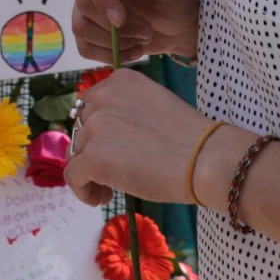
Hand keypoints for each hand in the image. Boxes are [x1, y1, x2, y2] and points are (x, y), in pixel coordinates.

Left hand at [64, 68, 217, 207]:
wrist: (206, 159)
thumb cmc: (191, 139)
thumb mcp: (155, 106)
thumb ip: (127, 111)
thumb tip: (106, 137)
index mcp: (119, 81)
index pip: (92, 106)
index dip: (99, 132)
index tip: (116, 149)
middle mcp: (102, 97)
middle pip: (81, 130)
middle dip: (94, 151)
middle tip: (116, 172)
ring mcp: (95, 126)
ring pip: (77, 154)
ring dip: (91, 172)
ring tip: (112, 190)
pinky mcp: (93, 157)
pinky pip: (73, 176)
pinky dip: (83, 190)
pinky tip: (103, 198)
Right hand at [73, 0, 201, 63]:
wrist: (179, 25)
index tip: (120, 19)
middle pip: (84, 5)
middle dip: (119, 27)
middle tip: (147, 31)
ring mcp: (88, 11)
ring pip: (82, 28)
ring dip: (116, 42)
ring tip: (144, 39)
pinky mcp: (89, 34)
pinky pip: (85, 48)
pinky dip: (111, 55)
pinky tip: (134, 50)